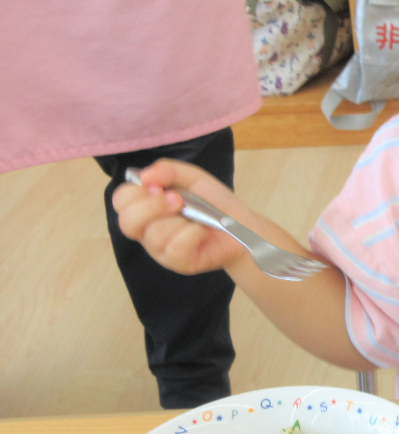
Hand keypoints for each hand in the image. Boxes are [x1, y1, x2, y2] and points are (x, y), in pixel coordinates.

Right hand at [112, 159, 249, 275]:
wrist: (242, 225)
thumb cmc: (213, 203)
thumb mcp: (192, 178)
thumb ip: (167, 170)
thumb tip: (143, 176)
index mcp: (146, 208)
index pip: (121, 201)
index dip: (135, 192)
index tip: (159, 187)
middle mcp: (147, 230)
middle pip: (127, 222)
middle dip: (152, 207)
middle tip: (178, 200)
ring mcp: (161, 250)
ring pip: (154, 235)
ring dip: (179, 221)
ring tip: (196, 216)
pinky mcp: (178, 263)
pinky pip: (175, 248)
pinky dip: (191, 235)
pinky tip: (202, 231)